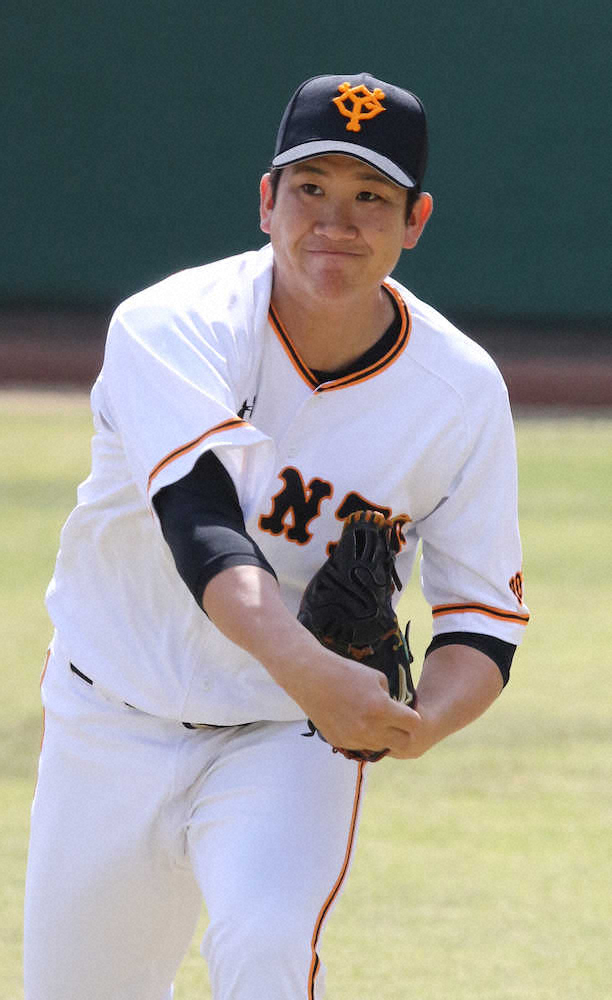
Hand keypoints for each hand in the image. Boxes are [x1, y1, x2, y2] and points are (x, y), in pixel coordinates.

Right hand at [297, 648, 421, 758]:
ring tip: (372, 719)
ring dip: (382, 736)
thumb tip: (396, 710)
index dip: (412, 717)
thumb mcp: (377, 678)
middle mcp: (369, 728)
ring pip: (381, 746)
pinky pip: (361, 745)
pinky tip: (355, 721)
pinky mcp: (341, 742)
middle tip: (395, 722)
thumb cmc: (346, 672)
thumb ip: (390, 698)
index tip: (406, 713)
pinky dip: (363, 736)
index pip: (413, 724)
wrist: (312, 679)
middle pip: (402, 743)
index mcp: (381, 708)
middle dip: (402, 732)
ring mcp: (354, 738)